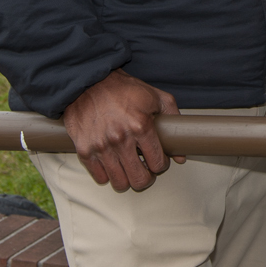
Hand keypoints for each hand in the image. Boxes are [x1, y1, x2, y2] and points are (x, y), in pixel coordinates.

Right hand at [62, 69, 181, 192]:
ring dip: (127, 179)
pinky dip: (108, 175)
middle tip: (145, 170)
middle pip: (140, 180)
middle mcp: (120, 139)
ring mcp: (101, 147)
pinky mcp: (85, 151)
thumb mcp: (156, 97)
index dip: (161, 165)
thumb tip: (180, 154)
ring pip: (120, 183)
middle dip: (146, 178)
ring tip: (129, 168)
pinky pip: (100, 178)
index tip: (158, 160)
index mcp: (141, 126)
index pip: (158, 164)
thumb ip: (173, 121)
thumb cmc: (124, 90)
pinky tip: (113, 164)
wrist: (89, 83)